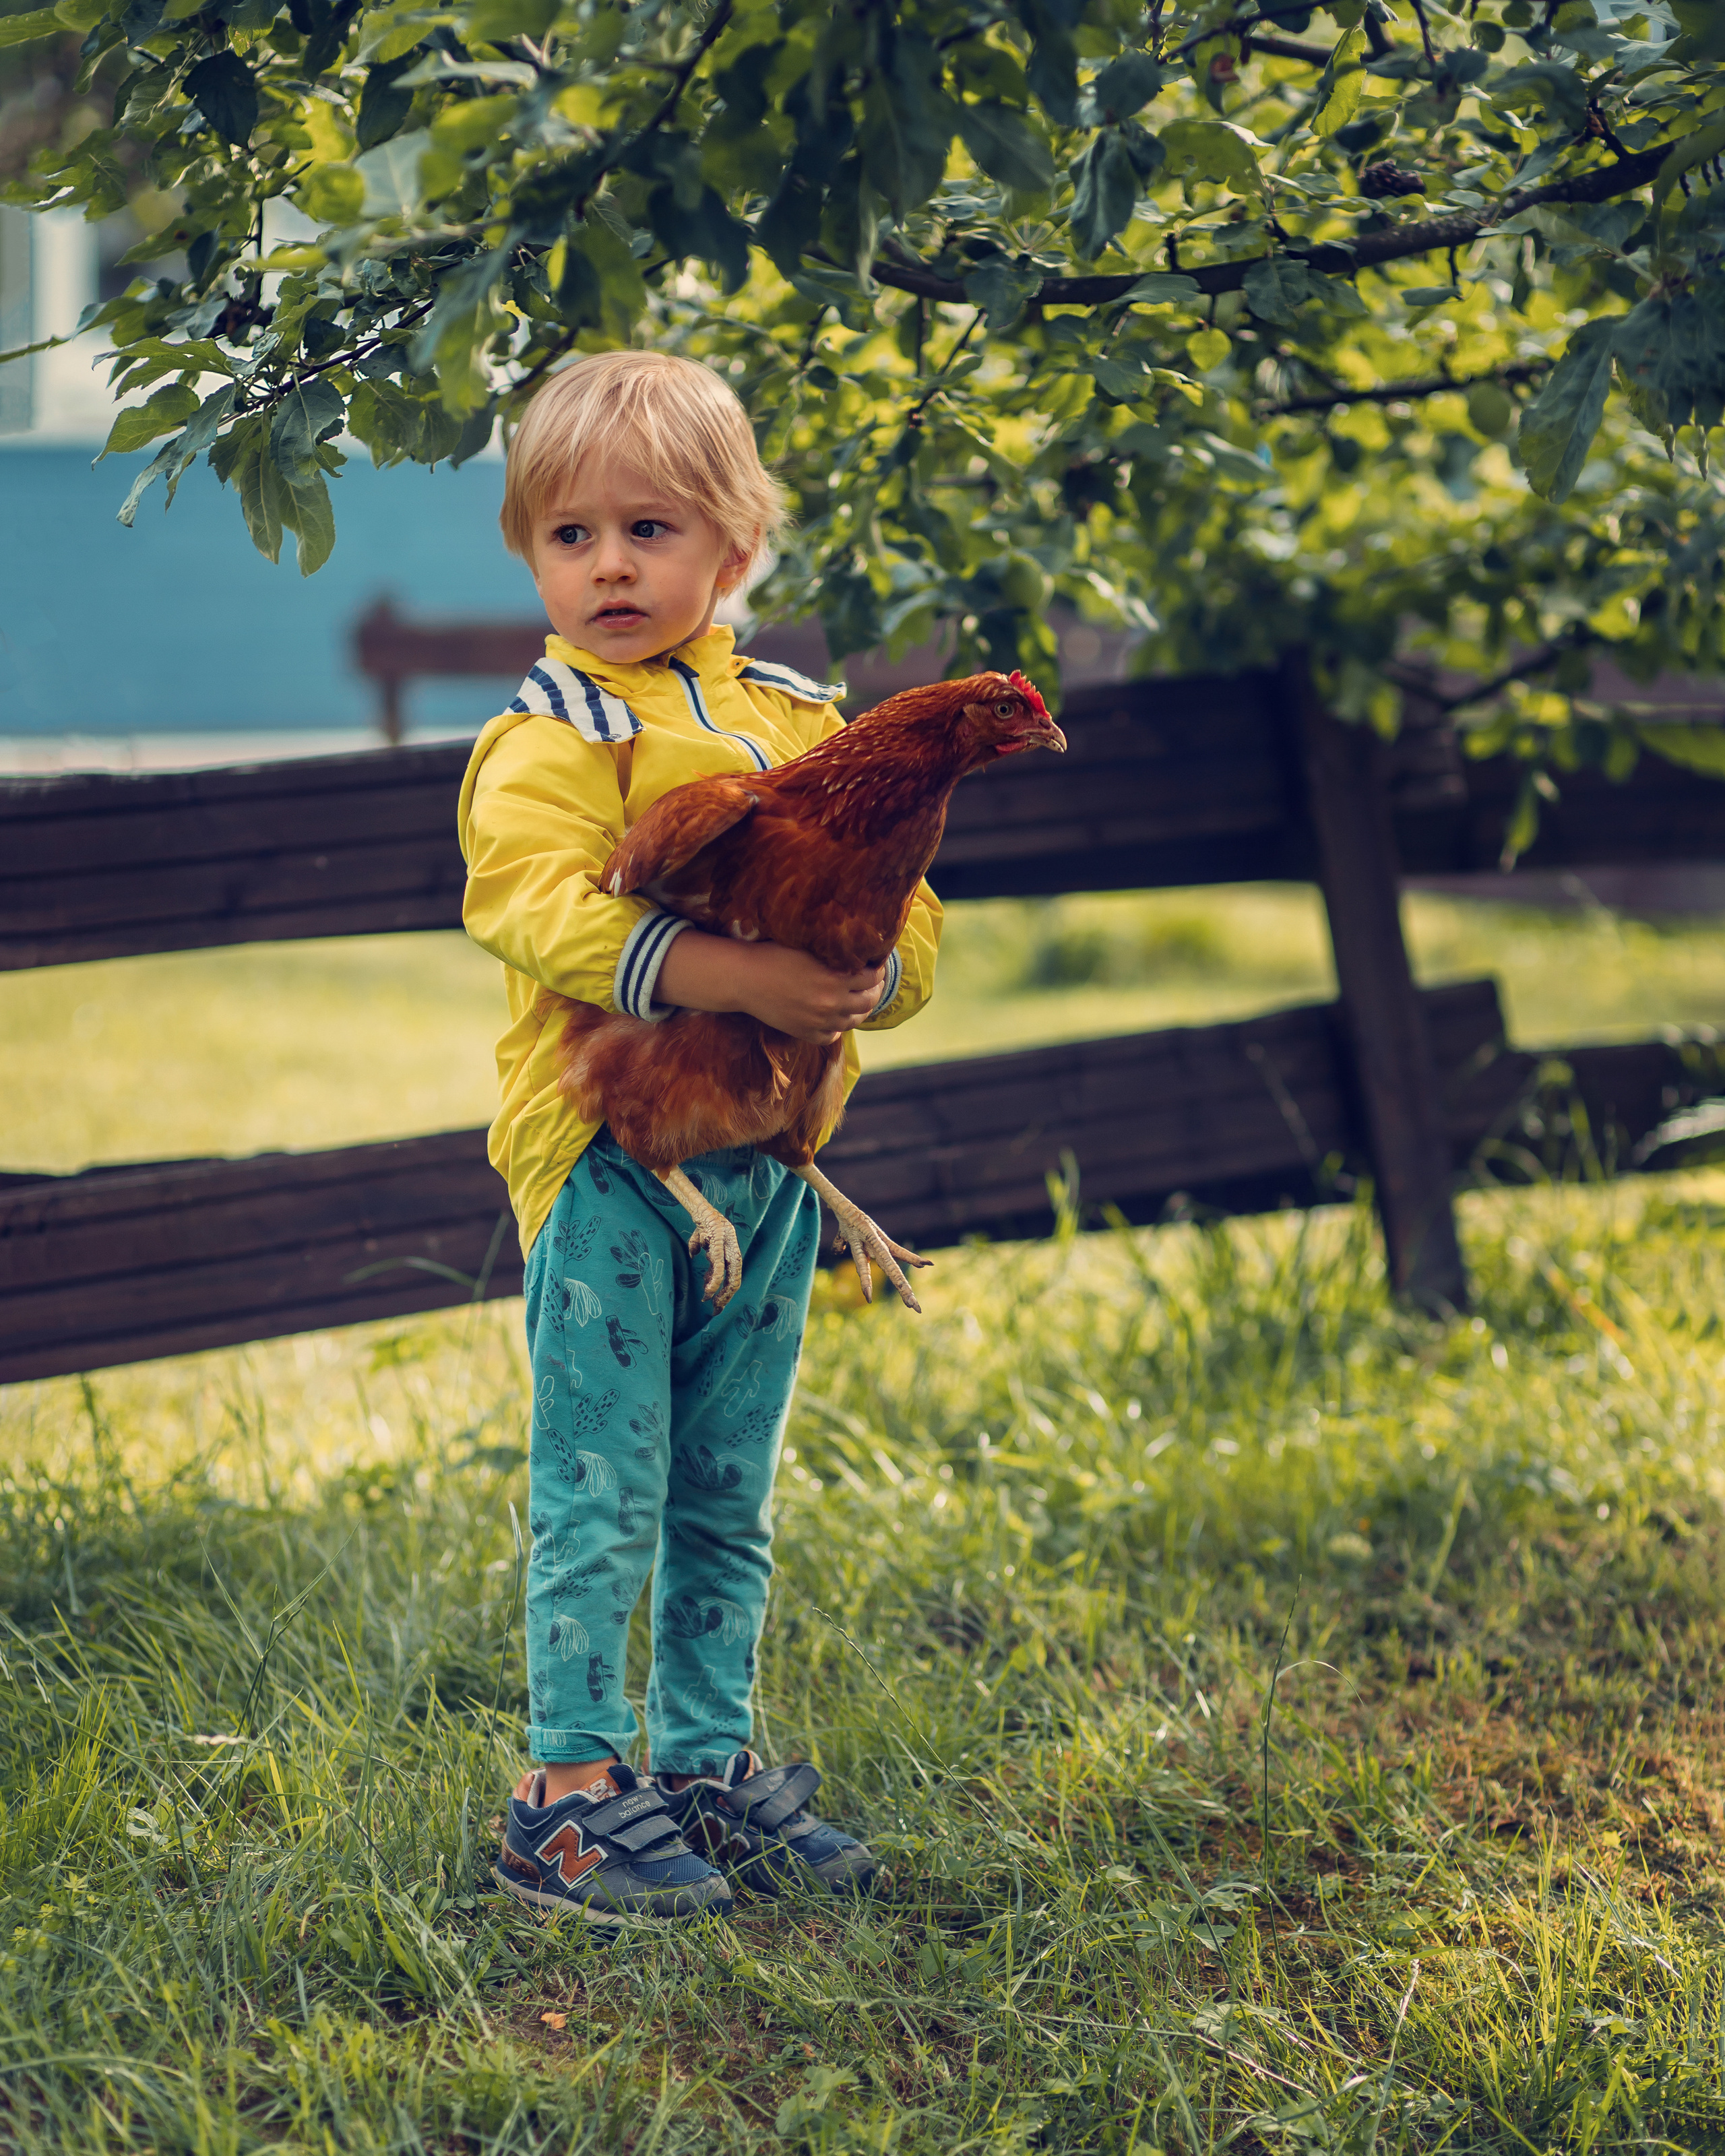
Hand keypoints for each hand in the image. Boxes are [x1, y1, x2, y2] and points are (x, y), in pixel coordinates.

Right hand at [655, 933, 884, 1043]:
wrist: (744, 979)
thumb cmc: (774, 955)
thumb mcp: (810, 948)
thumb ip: (836, 954)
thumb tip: (860, 952)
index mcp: (836, 978)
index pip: (873, 977)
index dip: (878, 970)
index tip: (876, 965)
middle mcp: (832, 1003)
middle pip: (868, 1002)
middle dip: (875, 990)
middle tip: (873, 983)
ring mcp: (819, 1022)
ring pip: (853, 1021)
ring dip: (859, 1010)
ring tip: (858, 1000)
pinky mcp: (805, 1033)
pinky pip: (831, 1036)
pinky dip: (836, 1028)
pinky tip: (834, 1018)